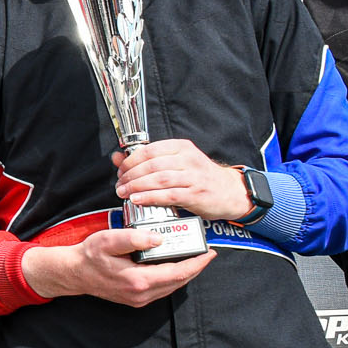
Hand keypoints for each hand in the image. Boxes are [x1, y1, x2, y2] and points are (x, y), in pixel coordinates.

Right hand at [21, 228, 213, 306]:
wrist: (73, 273)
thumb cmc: (89, 256)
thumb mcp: (108, 240)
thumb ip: (133, 237)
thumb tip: (158, 238)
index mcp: (139, 279)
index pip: (178, 272)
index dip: (197, 263)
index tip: (209, 252)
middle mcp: (142, 294)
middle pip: (179, 281)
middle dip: (196, 267)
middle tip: (206, 252)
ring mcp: (139, 299)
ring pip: (172, 286)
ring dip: (186, 273)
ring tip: (194, 257)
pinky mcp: (136, 298)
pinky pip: (163, 289)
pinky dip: (174, 277)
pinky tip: (175, 265)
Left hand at [112, 140, 249, 222]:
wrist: (230, 192)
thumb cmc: (199, 176)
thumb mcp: (176, 162)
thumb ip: (147, 159)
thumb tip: (117, 157)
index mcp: (181, 147)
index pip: (150, 150)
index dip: (130, 161)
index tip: (120, 171)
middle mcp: (188, 159)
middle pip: (152, 165)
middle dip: (130, 176)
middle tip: (119, 184)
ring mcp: (193, 177)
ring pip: (158, 179)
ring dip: (137, 187)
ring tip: (124, 193)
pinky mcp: (196, 194)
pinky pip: (168, 195)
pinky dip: (150, 197)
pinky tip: (138, 200)